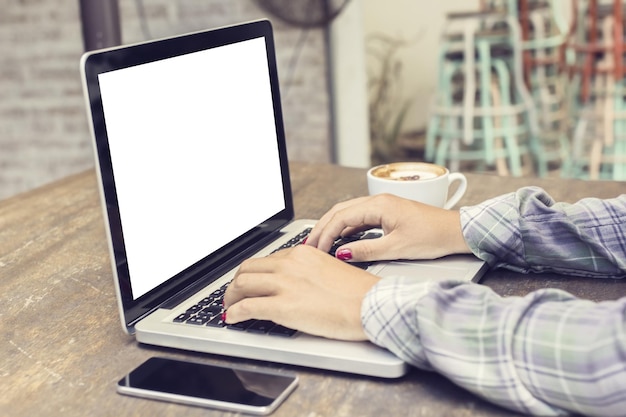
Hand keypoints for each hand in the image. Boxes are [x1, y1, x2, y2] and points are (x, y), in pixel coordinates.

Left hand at [223, 244, 379, 340]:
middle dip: (236, 283)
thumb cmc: (358, 293)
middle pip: (248, 269)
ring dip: (230, 297)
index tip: (250, 282)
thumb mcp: (330, 269)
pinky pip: (247, 307)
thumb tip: (295, 284)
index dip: (253, 273)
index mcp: (302, 253)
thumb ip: (308, 271)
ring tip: (230, 307)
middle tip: (233, 294)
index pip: (267, 260)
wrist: (371, 306)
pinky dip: (234, 313)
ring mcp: (284, 284)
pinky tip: (232, 318)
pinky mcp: (282, 306)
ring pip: (242, 285)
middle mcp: (289, 264)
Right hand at [305, 194, 470, 261]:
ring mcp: (383, 206)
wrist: (456, 232)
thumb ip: (366, 250)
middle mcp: (379, 201)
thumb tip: (343, 253)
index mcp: (379, 205)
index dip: (325, 234)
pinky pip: (360, 217)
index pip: (341, 217)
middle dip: (322, 228)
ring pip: (349, 213)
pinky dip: (346, 227)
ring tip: (320, 242)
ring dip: (333, 227)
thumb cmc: (433, 237)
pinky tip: (341, 239)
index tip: (316, 249)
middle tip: (310, 245)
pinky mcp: (388, 213)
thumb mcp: (396, 248)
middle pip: (340, 211)